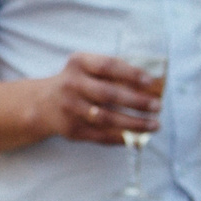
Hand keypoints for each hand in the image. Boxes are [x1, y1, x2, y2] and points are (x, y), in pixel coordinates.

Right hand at [38, 53, 160, 145]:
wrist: (43, 104)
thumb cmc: (78, 83)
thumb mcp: (88, 68)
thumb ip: (115, 72)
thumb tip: (153, 84)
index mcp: (78, 63)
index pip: (108, 66)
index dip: (131, 74)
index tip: (151, 82)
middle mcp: (71, 84)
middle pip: (108, 94)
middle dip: (137, 102)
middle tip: (158, 106)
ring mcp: (70, 108)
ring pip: (107, 118)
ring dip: (134, 123)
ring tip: (155, 124)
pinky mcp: (71, 129)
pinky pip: (101, 135)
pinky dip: (122, 137)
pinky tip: (137, 137)